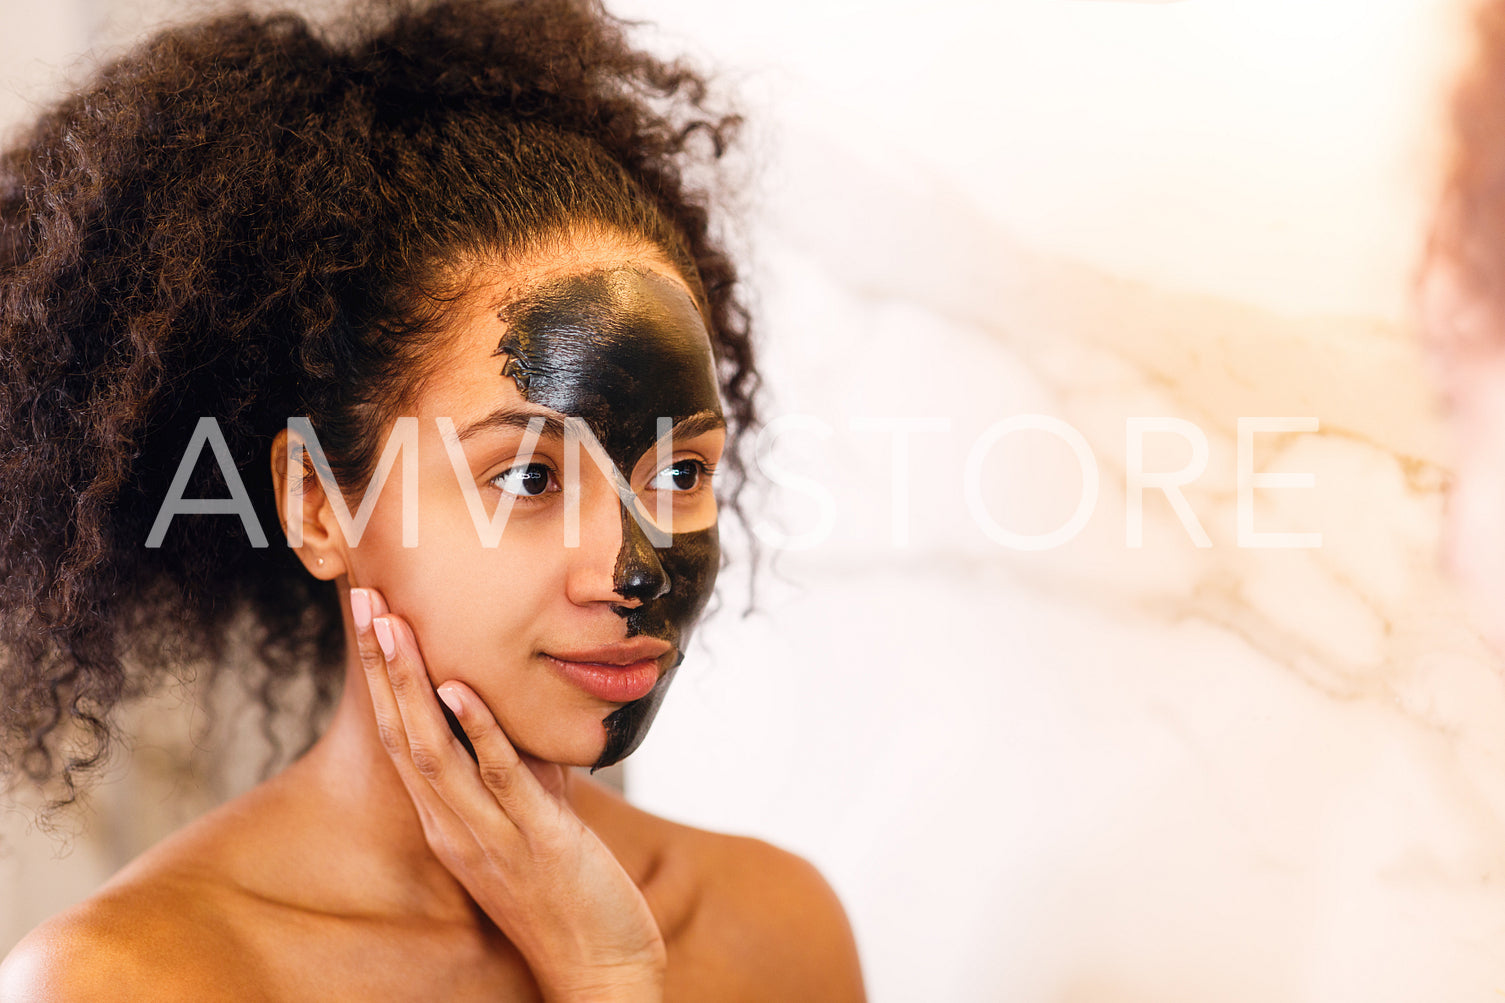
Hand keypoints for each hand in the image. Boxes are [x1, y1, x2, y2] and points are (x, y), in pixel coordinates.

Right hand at [349, 586, 666, 1001]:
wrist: (600, 972)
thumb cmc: (569, 894)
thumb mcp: (536, 817)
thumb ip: (520, 769)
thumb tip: (512, 714)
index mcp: (448, 821)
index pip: (402, 737)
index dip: (383, 677)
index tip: (371, 617)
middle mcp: (454, 828)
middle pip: (403, 735)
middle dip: (383, 666)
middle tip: (364, 600)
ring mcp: (490, 837)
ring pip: (434, 753)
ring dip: (412, 686)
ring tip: (394, 627)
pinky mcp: (536, 843)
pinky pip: (499, 781)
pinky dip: (478, 732)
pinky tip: (461, 689)